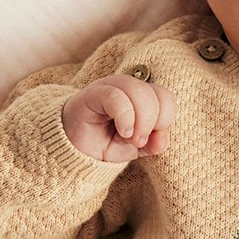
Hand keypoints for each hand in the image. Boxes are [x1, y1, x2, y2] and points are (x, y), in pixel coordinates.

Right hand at [61, 74, 176, 161]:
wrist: (73, 151)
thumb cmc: (104, 144)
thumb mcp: (134, 149)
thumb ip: (152, 144)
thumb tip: (162, 139)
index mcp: (141, 97)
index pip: (165, 97)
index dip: (165, 119)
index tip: (153, 140)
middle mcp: (127, 87)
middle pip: (155, 93)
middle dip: (153, 122)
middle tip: (140, 141)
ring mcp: (109, 87)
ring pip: (137, 90)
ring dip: (141, 119)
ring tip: (130, 138)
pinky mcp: (92, 94)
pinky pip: (115, 97)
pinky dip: (125, 116)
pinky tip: (123, 132)